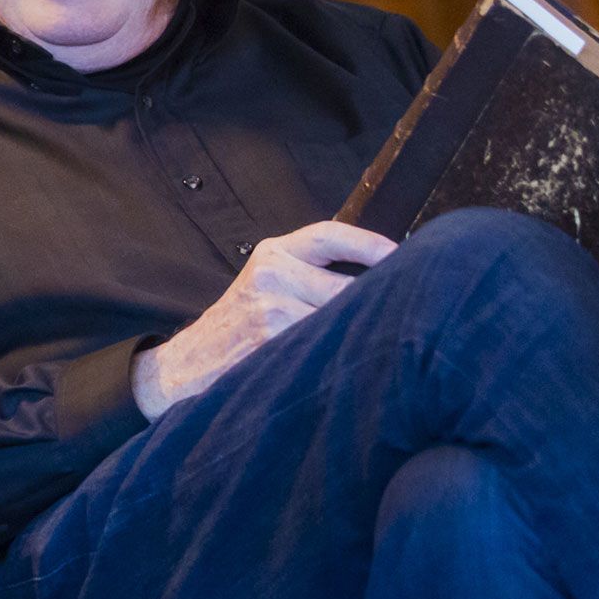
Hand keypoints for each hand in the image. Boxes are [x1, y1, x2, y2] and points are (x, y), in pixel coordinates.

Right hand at [132, 221, 398, 418]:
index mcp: (271, 253)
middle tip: (407, 315)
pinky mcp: (273, 341)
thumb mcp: (264, 284)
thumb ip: (307, 274)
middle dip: (375, 303)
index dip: (371, 244)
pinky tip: (347, 364)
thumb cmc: (239, 326)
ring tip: (378, 346)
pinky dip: (340, 355)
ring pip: (339, 318)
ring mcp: (271, 308)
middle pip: (345, 284)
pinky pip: (325, 345)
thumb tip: (380, 279)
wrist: (190, 364)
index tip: (406, 254)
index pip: (329, 234)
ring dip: (360, 334)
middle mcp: (271, 273)